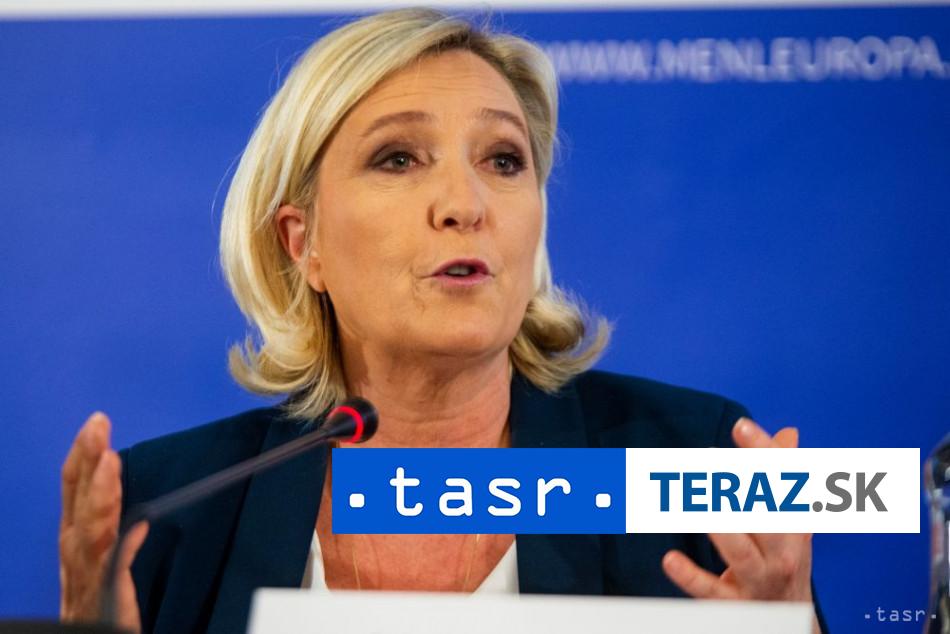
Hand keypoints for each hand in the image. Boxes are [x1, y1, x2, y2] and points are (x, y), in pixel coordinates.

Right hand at [59, 412, 146, 632]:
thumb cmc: (100, 608)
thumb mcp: (107, 568)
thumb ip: (120, 544)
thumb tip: (139, 524)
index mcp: (76, 541)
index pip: (76, 490)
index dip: (84, 457)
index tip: (97, 423)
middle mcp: (75, 554)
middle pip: (78, 500)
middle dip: (86, 460)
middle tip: (98, 423)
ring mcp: (86, 575)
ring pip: (91, 528)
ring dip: (100, 493)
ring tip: (109, 459)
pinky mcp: (103, 598)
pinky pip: (113, 569)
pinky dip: (122, 546)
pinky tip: (138, 525)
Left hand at [661, 418, 819, 631]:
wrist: (790, 627)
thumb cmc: (784, 564)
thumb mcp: (792, 525)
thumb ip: (785, 478)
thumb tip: (789, 432)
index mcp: (797, 528)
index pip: (786, 485)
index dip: (765, 454)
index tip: (740, 425)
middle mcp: (783, 554)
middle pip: (766, 515)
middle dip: (740, 486)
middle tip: (706, 460)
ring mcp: (759, 581)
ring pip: (738, 551)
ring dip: (716, 525)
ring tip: (692, 500)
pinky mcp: (734, 605)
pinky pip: (710, 590)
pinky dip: (689, 576)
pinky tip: (669, 558)